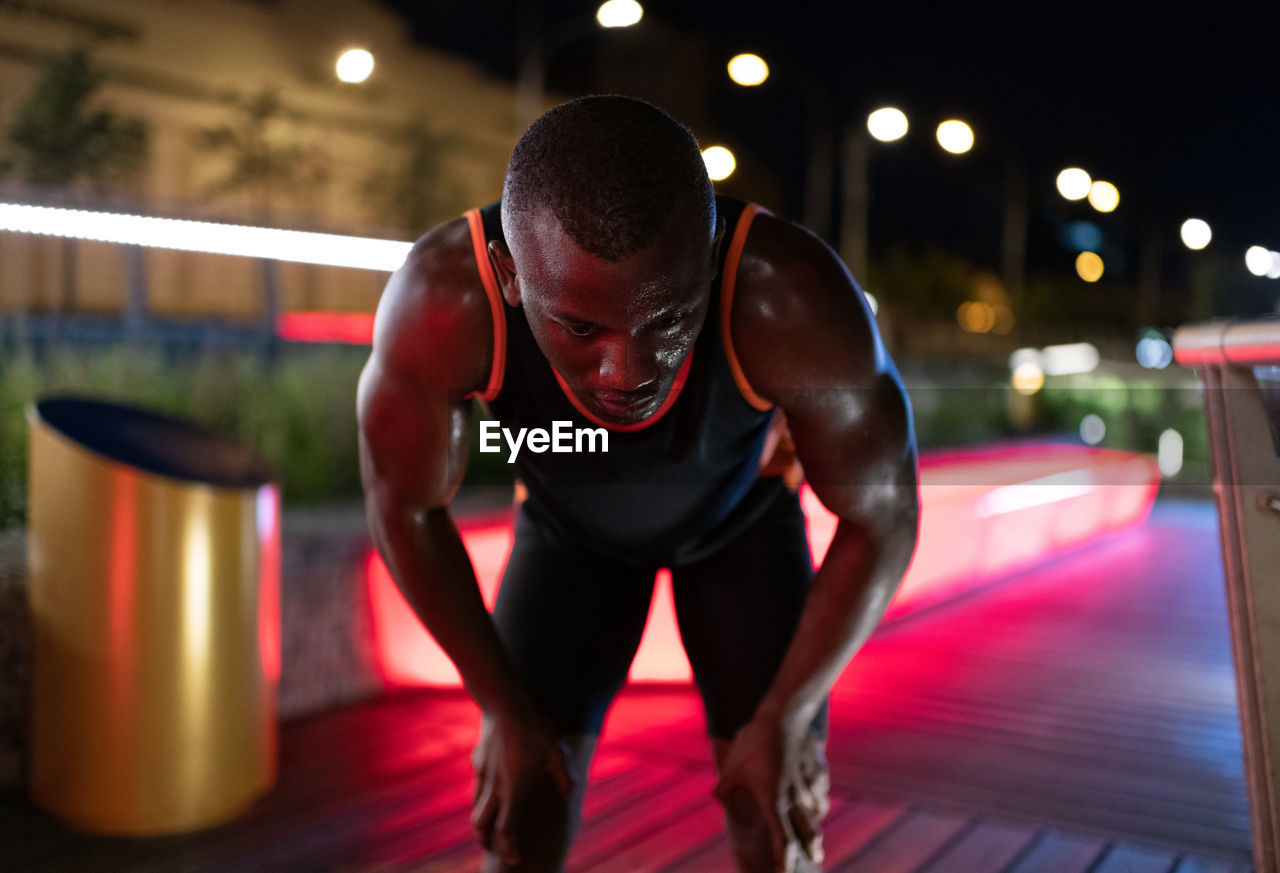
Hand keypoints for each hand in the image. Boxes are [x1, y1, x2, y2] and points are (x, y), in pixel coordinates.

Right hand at [470, 708, 574, 866]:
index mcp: (513, 789)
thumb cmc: (533, 728)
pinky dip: (481, 800)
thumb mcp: (556, 752)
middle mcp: (494, 787)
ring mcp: (483, 774)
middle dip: (487, 842)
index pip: (507, 829)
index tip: (514, 862)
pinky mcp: (478, 762)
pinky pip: (477, 787)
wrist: (503, 703)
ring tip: (489, 830)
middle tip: (494, 851)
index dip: (509, 849)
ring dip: (482, 823)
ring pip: (476, 807)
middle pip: (482, 824)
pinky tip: (490, 795)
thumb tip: (570, 795)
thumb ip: (564, 777)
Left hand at [714, 717, 829, 872]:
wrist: (783, 716)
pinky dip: (819, 802)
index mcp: (774, 802)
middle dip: (809, 849)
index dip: (784, 860)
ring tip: (817, 838)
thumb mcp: (733, 767)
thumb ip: (726, 786)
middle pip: (805, 831)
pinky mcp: (812, 768)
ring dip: (815, 826)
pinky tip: (818, 805)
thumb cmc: (754, 743)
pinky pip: (819, 791)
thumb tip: (717, 798)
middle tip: (815, 861)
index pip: (783, 839)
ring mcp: (806, 783)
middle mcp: (793, 798)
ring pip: (815, 812)